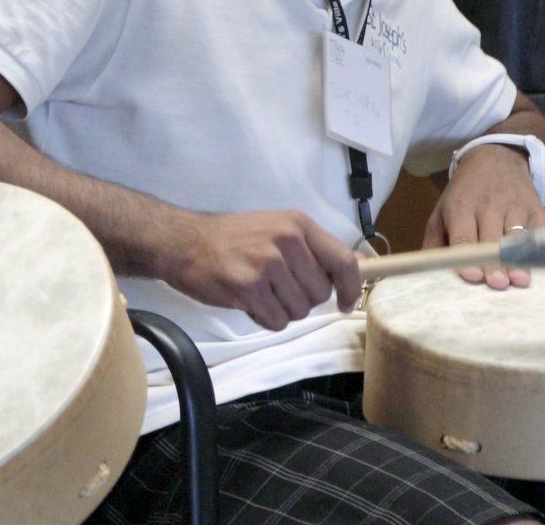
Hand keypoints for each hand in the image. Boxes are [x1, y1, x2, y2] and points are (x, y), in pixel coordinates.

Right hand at [163, 210, 362, 330]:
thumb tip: (359, 263)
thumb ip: (315, 248)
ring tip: (259, 292)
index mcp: (298, 224)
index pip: (342, 260)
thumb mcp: (278, 228)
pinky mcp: (248, 287)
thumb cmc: (233, 238)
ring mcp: (267, 263)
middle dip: (302, 298)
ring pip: (299, 310)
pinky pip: (277, 321)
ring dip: (281, 310)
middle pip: (320, 292)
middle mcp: (287, 240)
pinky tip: (248, 301)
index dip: (349, 287)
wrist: (185, 242)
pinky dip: (265, 318)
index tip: (344, 303)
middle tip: (277, 288)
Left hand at [426, 145, 544, 289]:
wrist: (495, 158)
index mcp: (460, 207)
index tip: (472, 276)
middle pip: (491, 241)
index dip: (468, 256)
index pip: (463, 236)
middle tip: (497, 284)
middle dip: (494, 263)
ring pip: (517, 238)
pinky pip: (543, 233)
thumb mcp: (442, 211)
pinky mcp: (536, 209)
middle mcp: (489, 205)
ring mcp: (516, 206)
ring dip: (520, 261)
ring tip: (520, 281)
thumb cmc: (464, 194)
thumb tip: (429, 273)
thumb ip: (435, 242)